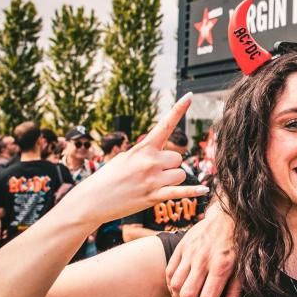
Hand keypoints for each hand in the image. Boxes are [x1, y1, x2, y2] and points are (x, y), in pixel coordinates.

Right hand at [67, 94, 206, 223]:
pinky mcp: (154, 196)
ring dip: (172, 179)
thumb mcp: (125, 158)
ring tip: (153, 184)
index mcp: (142, 148)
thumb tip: (167, 157)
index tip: (190, 95)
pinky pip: (181, 192)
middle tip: (150, 173)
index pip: (165, 125)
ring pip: (181, 174)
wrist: (92, 201)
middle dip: (169, 165)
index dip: (179, 109)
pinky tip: (204, 189)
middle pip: (177, 158)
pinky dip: (193, 192)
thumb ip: (146, 153)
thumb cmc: (108, 178)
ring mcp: (153, 180)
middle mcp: (150, 161)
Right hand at [165, 200, 239, 296]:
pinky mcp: (181, 247)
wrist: (229, 216)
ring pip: (176, 285)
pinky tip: (179, 290)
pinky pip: (170, 272)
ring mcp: (190, 252)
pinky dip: (172, 286)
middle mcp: (203, 259)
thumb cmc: (240, 244)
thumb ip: (234, 293)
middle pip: (188, 295)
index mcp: (221, 265)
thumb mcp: (244, 269)